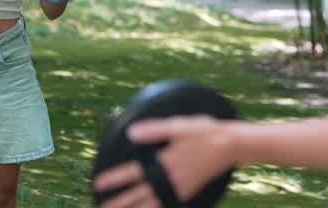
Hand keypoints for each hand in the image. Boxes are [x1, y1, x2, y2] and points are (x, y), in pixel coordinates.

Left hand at [92, 116, 235, 207]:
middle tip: (102, 207)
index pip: (133, 173)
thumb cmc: (203, 132)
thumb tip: (130, 133)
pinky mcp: (186, 192)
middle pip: (139, 196)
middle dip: (120, 203)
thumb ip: (154, 130)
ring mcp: (179, 189)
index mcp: (164, 163)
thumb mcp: (178, 126)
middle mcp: (169, 180)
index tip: (98, 184)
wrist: (229, 146)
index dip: (114, 179)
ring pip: (151, 205)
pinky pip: (166, 206)